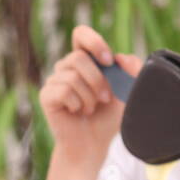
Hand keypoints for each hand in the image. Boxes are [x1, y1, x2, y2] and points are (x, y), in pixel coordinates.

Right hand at [41, 25, 142, 165]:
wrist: (94, 144)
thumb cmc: (109, 118)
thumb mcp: (128, 92)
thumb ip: (132, 71)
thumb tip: (120, 57)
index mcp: (85, 61)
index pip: (81, 34)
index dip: (94, 42)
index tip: (108, 61)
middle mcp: (67, 68)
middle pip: (77, 57)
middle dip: (97, 79)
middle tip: (105, 99)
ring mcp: (54, 81)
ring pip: (72, 75)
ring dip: (89, 96)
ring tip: (91, 108)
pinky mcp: (47, 96)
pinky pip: (63, 90)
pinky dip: (77, 104)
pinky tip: (78, 112)